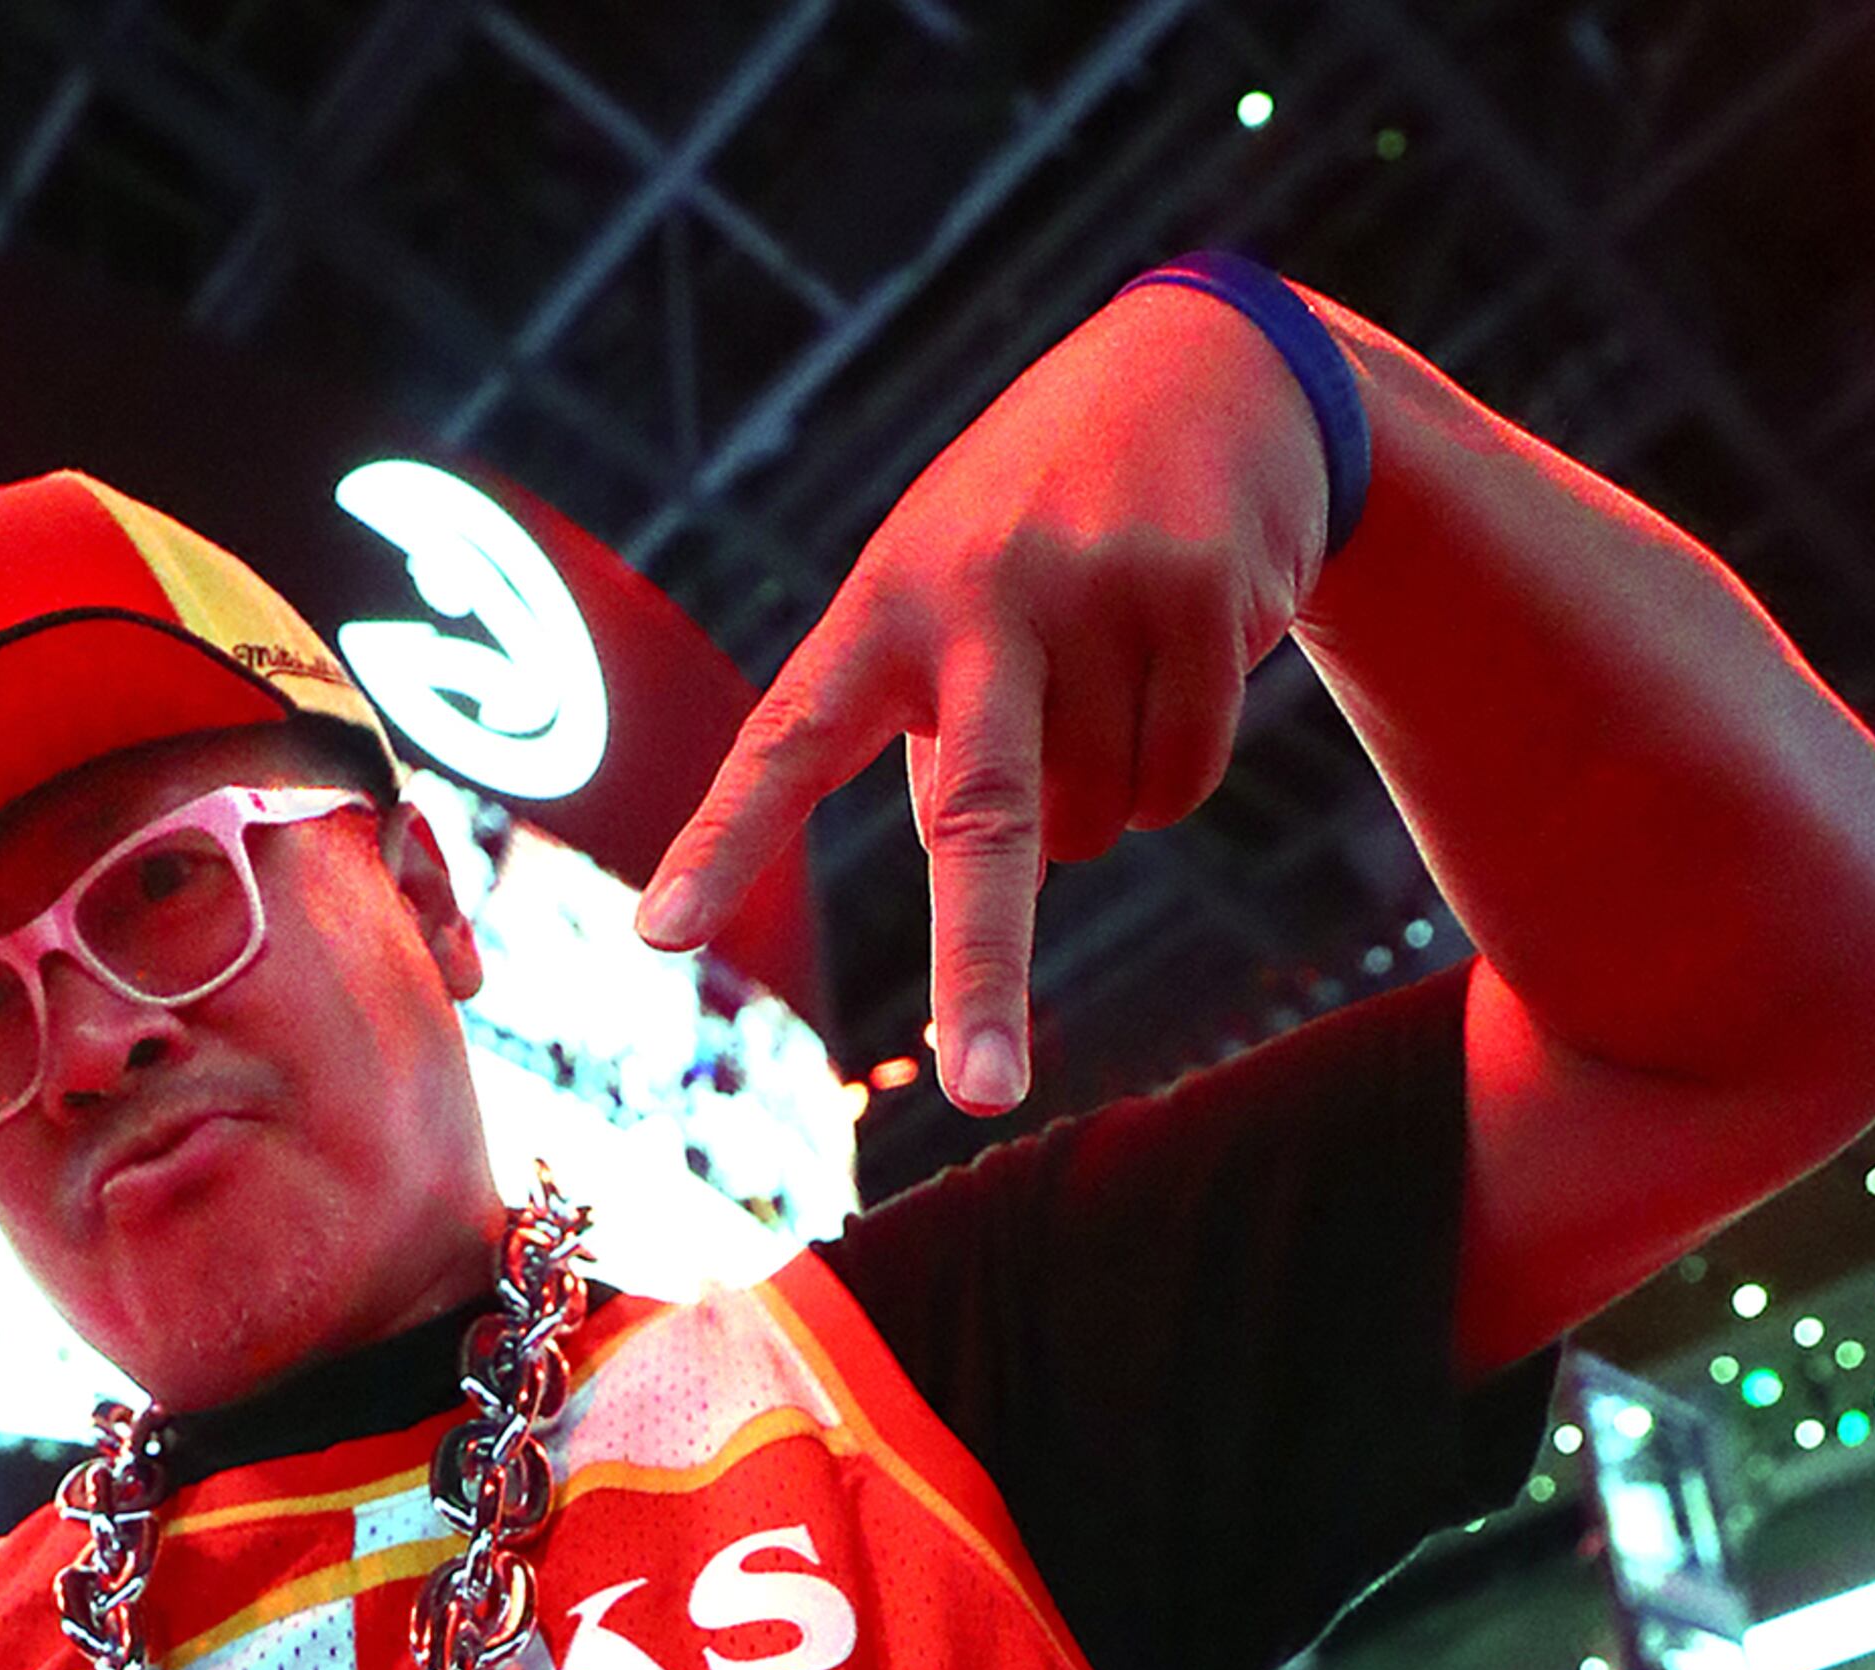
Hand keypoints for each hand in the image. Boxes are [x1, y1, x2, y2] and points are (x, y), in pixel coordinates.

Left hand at [639, 282, 1336, 1115]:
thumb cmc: (1042, 514)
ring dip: (1100, 795)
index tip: (661, 938)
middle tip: (983, 1096)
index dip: (724, 842)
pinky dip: (1175, 769)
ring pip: (1092, 824)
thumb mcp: (952, 587)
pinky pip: (1177, 784)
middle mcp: (981, 593)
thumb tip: (983, 868)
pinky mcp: (1201, 601)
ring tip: (1106, 667)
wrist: (1213, 368)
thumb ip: (926, 720)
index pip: (785, 739)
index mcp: (887, 600)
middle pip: (978, 823)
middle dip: (981, 977)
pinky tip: (1176, 661)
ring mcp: (1096, 592)